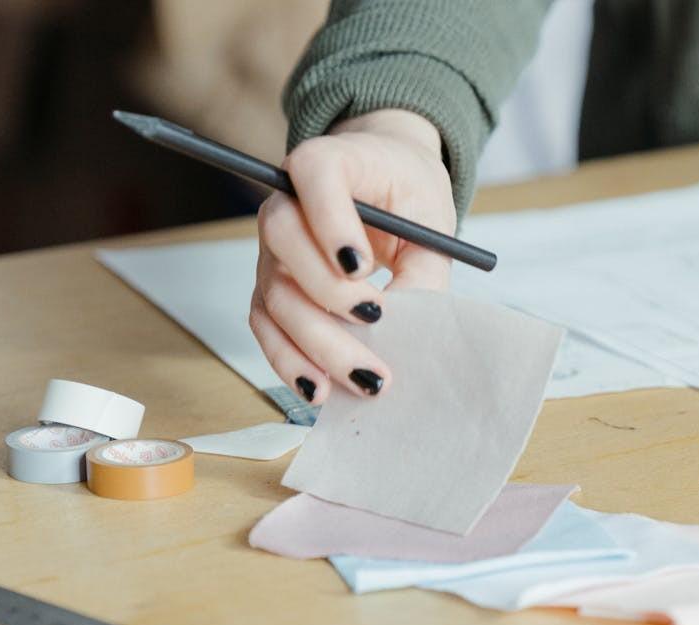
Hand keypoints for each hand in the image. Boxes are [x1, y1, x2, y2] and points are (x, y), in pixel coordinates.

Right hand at [250, 109, 455, 403]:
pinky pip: (267, 327)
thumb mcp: (431, 220)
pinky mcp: (270, 288)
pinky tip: (320, 389)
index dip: (330, 222)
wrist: (384, 185)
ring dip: (315, 343)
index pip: (314, 178)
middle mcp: (286, 202)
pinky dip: (290, 361)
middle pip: (284, 242)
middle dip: (328, 292)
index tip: (362, 266)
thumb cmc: (407, 195)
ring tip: (362, 378)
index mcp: (329, 162)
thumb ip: (423, 267)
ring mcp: (271, 249)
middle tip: (376, 322)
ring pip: (274, 295)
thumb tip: (407, 330)